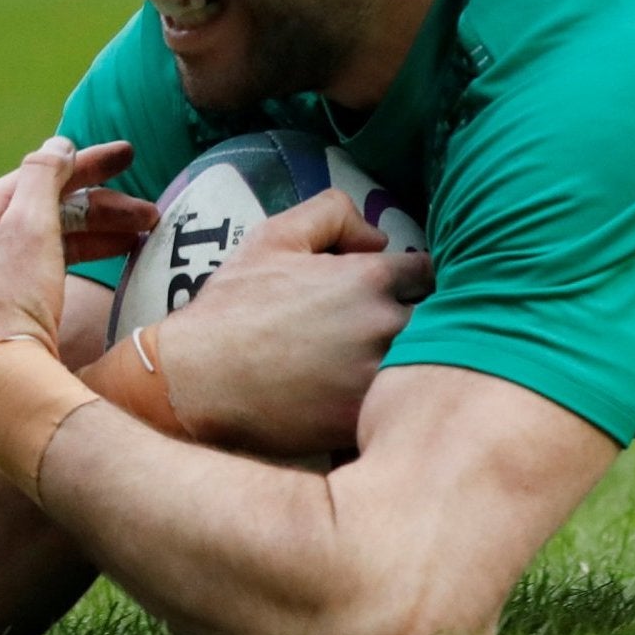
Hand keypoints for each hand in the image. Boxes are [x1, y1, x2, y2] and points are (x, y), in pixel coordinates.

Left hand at [0, 138, 158, 396]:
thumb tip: (57, 144)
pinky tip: (113, 262)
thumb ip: (44, 176)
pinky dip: (81, 261)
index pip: (34, 177)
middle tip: (151, 213)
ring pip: (50, 243)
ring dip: (99, 235)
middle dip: (102, 209)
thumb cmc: (10, 300)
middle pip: (45, 211)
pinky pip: (46, 270)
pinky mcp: (0, 313)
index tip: (128, 156)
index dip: (86, 165)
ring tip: (144, 237)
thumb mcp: (30, 226)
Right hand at [157, 189, 432, 455]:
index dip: (419, 285)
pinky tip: (380, 407)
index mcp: (373, 278)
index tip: (403, 297)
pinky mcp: (368, 419)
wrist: (192, 383)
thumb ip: (332, 214)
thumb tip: (378, 237)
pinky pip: (405, 409)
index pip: (434, 275)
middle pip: (443, 322)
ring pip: (429, 366)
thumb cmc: (232, 309)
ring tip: (398, 372)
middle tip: (399, 337)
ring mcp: (381, 376)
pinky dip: (399, 407)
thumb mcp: (273, 238)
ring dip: (420, 366)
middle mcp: (388, 324)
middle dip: (428, 325)